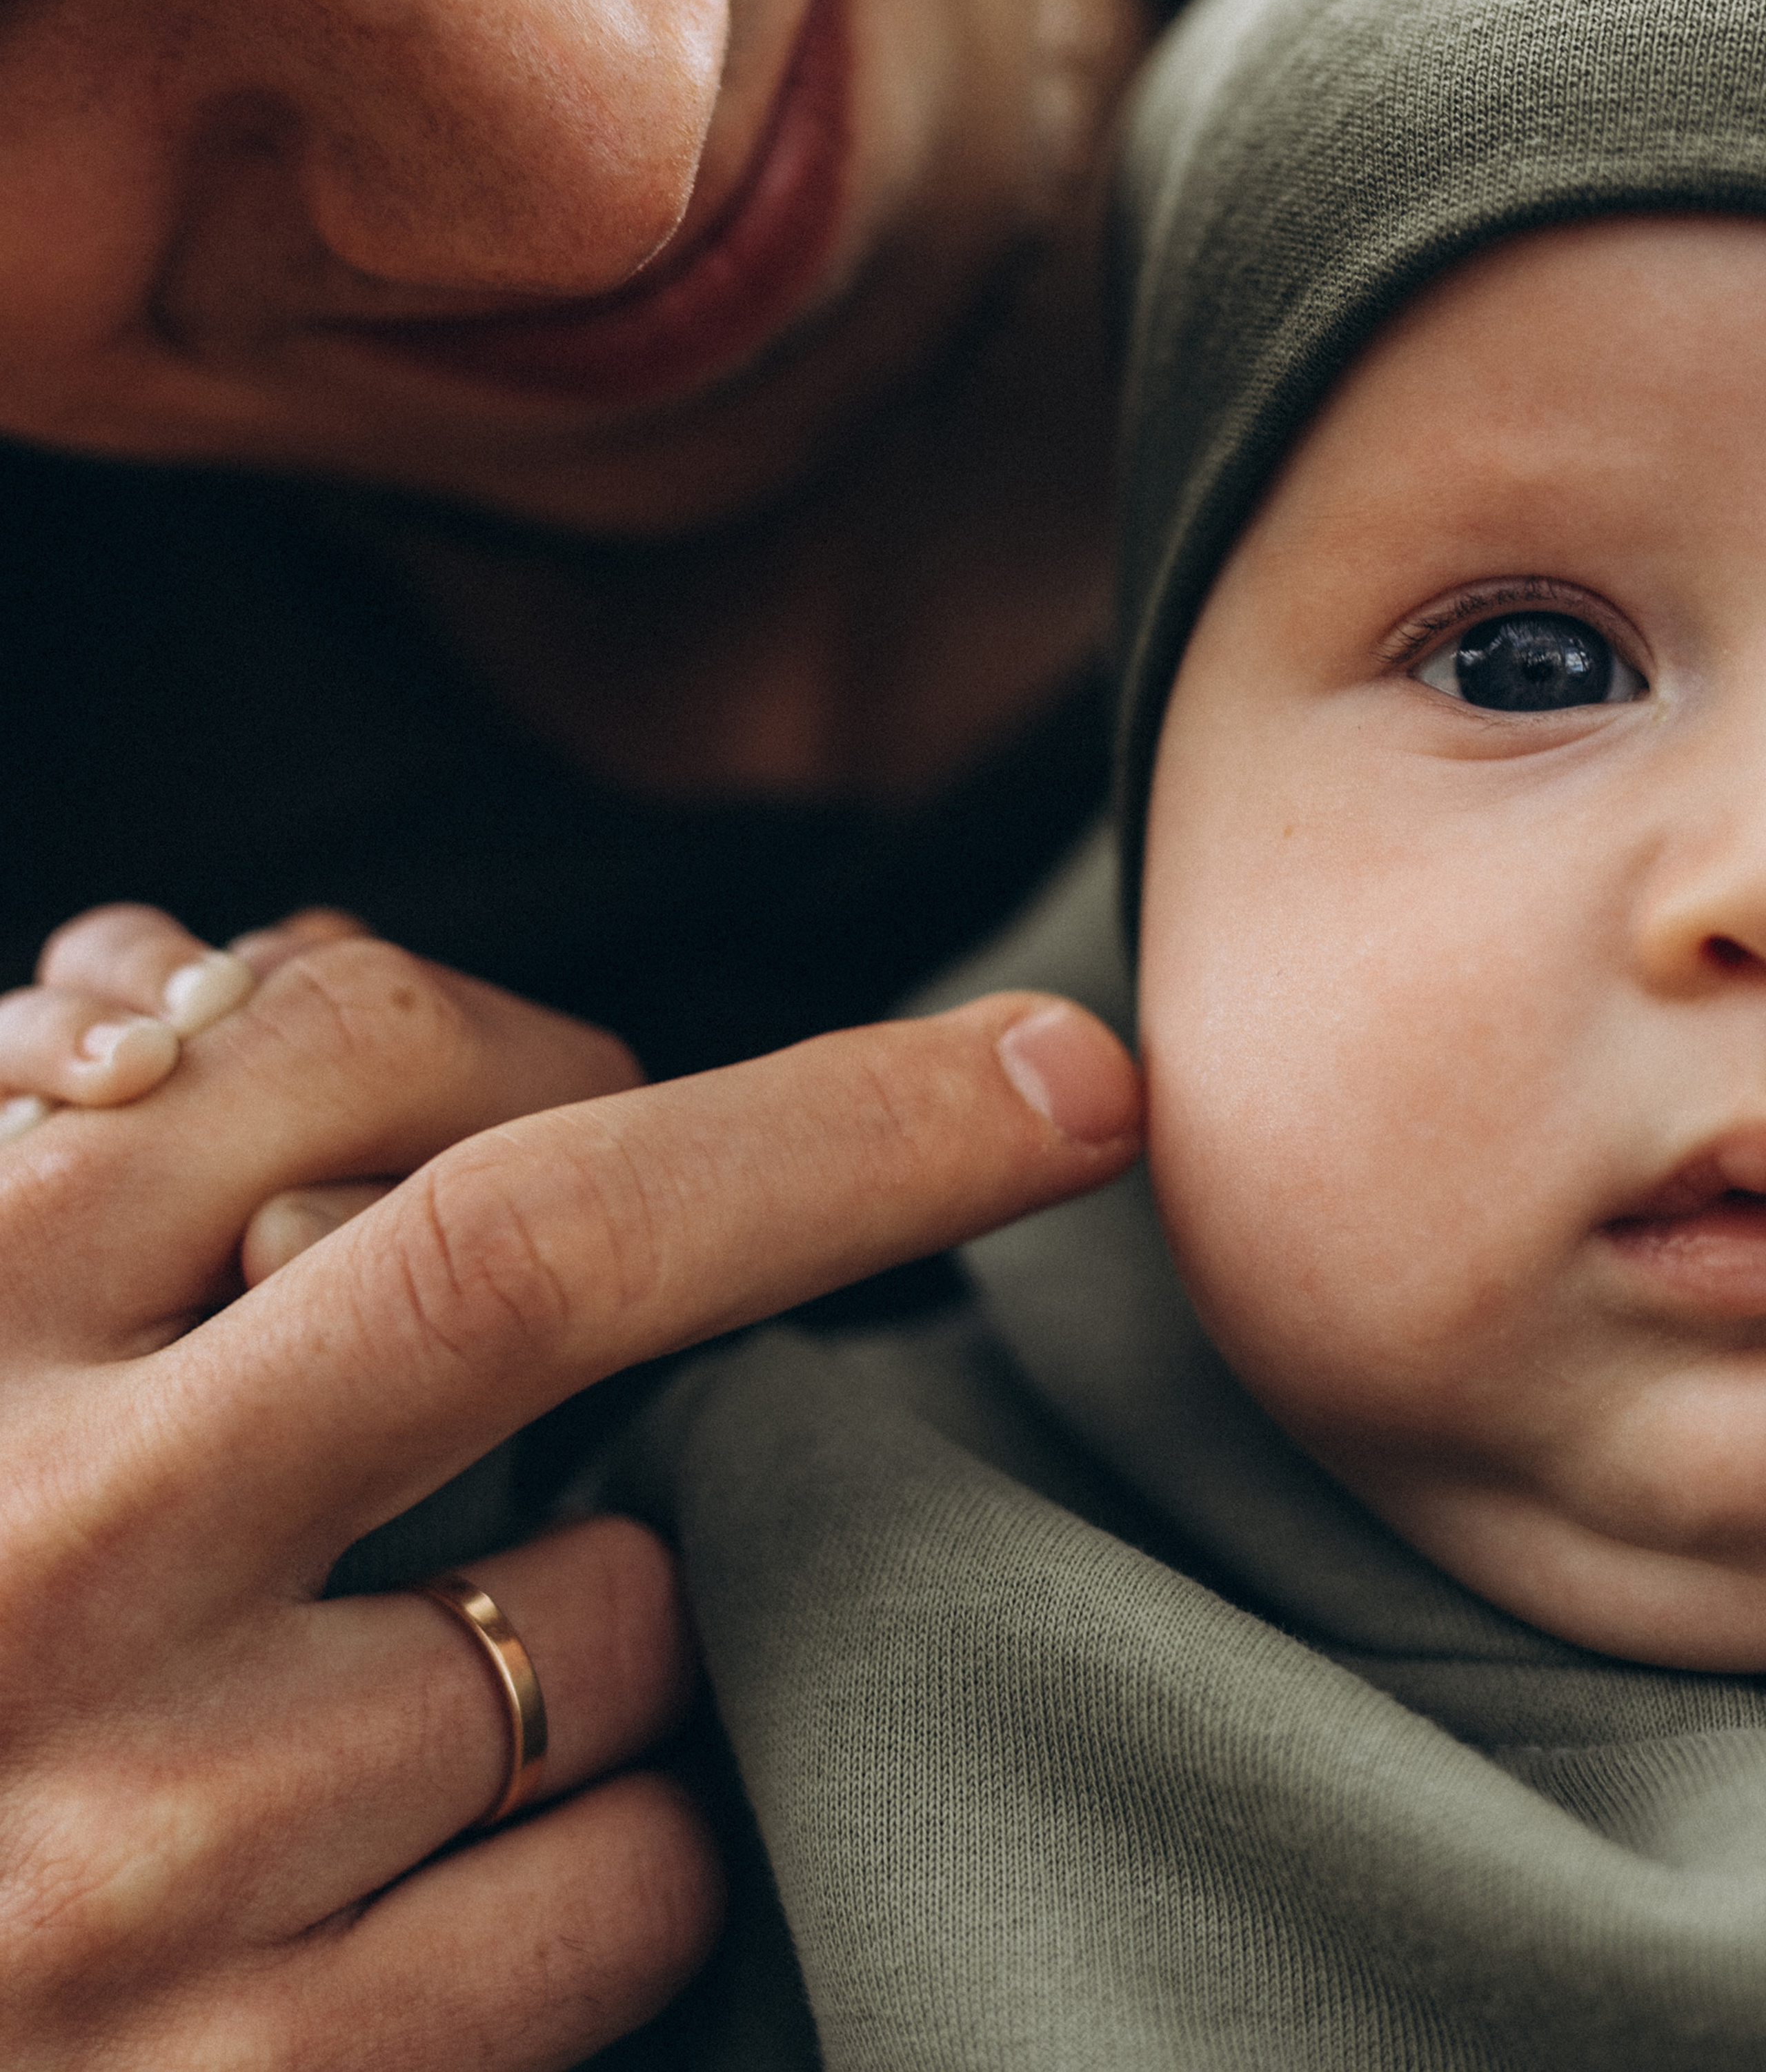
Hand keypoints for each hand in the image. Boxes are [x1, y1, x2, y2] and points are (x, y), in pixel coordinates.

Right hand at [0, 921, 1139, 2065]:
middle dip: (860, 1139)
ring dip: (638, 1596)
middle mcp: (49, 1554)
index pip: (358, 1047)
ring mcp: (146, 1842)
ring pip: (617, 1615)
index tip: (685, 1070)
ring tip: (463, 1650)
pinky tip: (470, 1850)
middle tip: (1074, 1082)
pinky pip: (623, 1892)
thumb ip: (152, 1174)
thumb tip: (423, 1024)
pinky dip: (636, 1835)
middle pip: (541, 1254)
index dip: (555, 1036)